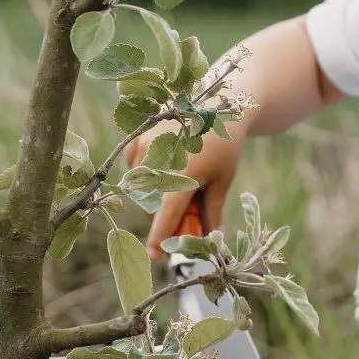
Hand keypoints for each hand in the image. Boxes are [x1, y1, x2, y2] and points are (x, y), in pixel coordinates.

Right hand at [141, 117, 246, 258]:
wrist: (217, 103)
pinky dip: (145, 173)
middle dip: (165, 213)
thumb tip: (209, 237)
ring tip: (178, 177)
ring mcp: (145, 149)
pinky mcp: (139, 139)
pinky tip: (163, 163)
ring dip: (155, 193)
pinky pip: (134, 167)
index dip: (159, 238)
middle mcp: (158, 163)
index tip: (155, 255)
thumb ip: (211, 210)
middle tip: (185, 210)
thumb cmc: (224, 145)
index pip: (165, 216)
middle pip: (152, 205)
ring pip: (141, 187)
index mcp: (182, 177)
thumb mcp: (222, 180)